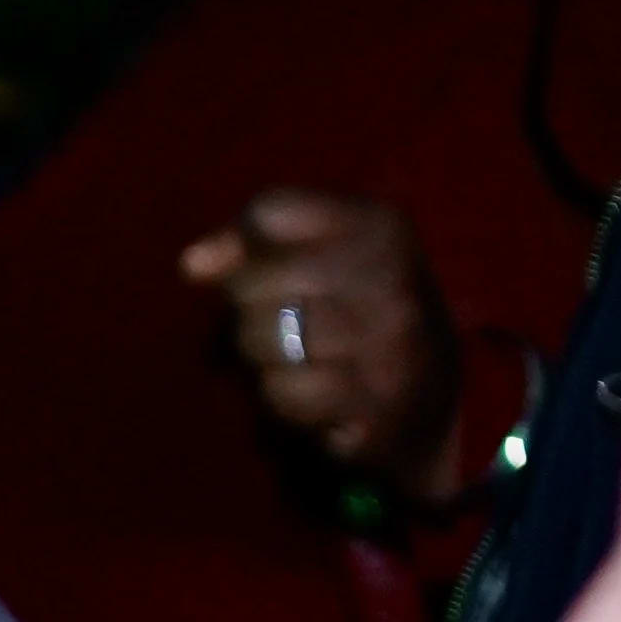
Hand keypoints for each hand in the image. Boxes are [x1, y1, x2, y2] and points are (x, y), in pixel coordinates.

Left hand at [182, 187, 460, 493]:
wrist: (428, 390)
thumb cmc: (348, 305)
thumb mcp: (313, 250)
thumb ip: (248, 240)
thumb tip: (192, 264)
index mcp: (382, 227)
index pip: (272, 212)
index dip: (247, 241)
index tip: (264, 260)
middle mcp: (395, 283)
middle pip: (254, 283)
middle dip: (247, 306)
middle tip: (282, 320)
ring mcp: (393, 350)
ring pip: (265, 340)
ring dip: (262, 355)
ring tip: (299, 356)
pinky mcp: (380, 409)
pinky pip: (285, 393)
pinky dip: (282, 396)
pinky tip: (314, 393)